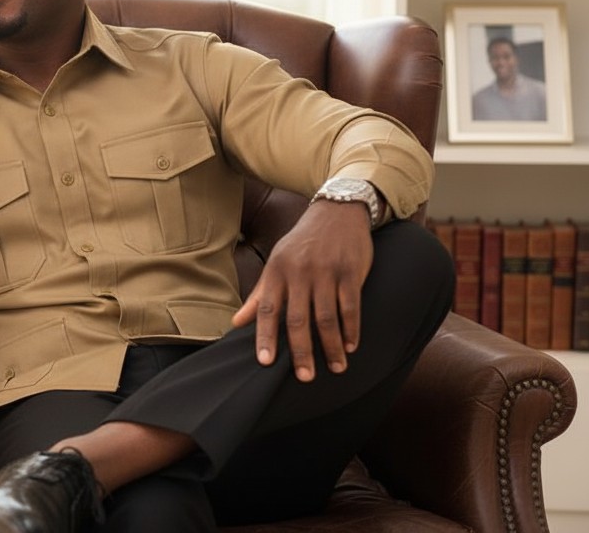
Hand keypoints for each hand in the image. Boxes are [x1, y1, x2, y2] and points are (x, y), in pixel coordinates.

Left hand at [231, 200, 373, 381]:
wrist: (336, 211)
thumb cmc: (302, 243)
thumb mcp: (277, 262)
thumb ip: (259, 296)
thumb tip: (236, 323)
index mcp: (277, 271)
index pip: (268, 309)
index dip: (265, 336)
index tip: (265, 362)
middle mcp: (299, 272)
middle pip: (298, 318)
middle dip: (301, 351)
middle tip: (305, 377)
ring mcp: (326, 272)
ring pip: (327, 317)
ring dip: (332, 346)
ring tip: (336, 368)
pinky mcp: (350, 271)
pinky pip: (351, 306)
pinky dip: (352, 329)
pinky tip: (351, 346)